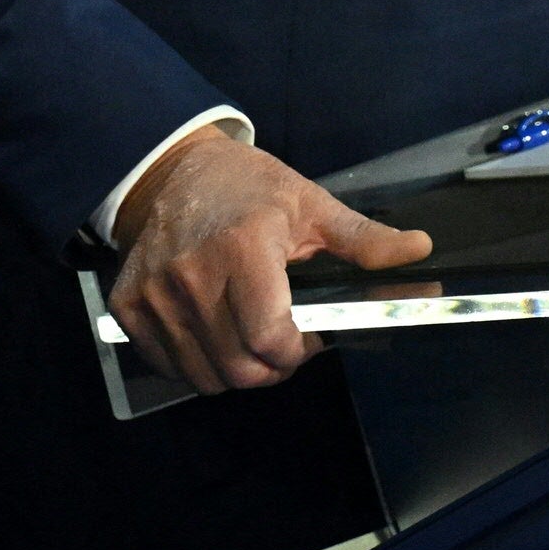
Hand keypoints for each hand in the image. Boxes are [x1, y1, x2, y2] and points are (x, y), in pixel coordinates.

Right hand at [106, 125, 433, 395]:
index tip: (313, 337)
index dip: (299, 351)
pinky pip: (170, 365)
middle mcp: (191, 277)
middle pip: (239, 367)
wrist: (172, 174)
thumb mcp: (311, 204)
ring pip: (204, 375)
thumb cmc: (248, 188)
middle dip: (274, 368)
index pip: (271, 336)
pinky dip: (199, 364)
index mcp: (243, 249)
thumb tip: (420, 249)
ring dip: (237, 371)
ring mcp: (154, 296)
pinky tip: (219, 335)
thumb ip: (364, 238)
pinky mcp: (127, 308)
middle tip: (289, 345)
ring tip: (255, 340)